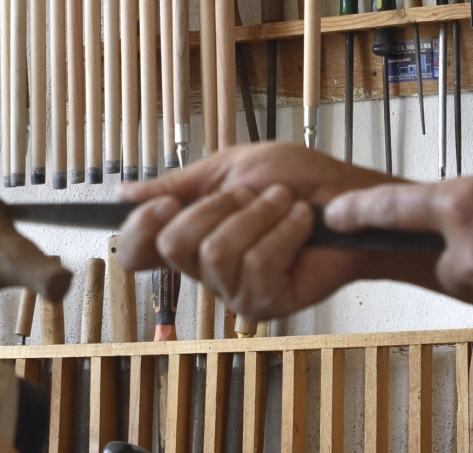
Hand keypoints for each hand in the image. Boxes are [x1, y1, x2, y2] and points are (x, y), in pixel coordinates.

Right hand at [115, 143, 425, 321]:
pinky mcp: (266, 304)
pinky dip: (284, 233)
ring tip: (287, 205)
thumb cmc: (298, 180)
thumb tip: (123, 193)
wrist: (350, 197)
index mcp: (193, 234)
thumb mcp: (232, 168)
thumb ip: (179, 184)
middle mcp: (207, 270)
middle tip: (254, 194)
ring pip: (216, 252)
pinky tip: (302, 224)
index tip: (166, 203)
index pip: (137, 252)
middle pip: (173, 245)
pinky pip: (256, 266)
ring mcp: (235, 291)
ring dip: (259, 215)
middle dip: (218, 207)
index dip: (138, 230)